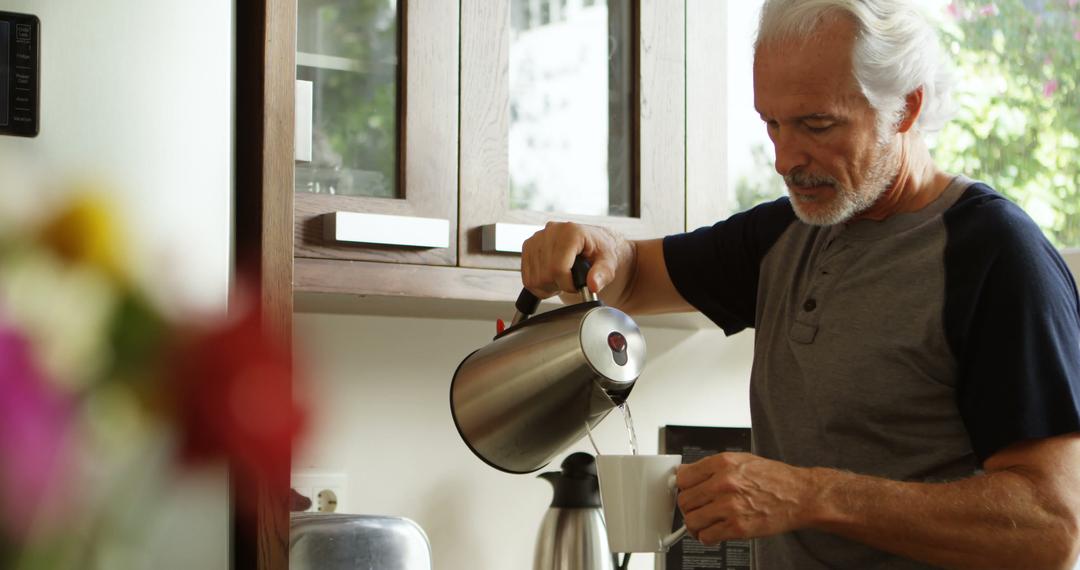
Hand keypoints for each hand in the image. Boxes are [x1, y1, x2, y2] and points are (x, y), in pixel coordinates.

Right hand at [520, 221, 632, 299]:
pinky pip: (526, 277)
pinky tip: (551, 277)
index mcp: (571, 232)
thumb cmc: (599, 250)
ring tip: (562, 278)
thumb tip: (593, 285)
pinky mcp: (528, 246)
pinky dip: (538, 284)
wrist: (590, 242)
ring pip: (534, 279)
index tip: (577, 286)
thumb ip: (602, 274)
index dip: (567, 284)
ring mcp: (537, 238)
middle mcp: (551, 231)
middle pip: (545, 275)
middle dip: (559, 286)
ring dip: (548, 286)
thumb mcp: (609, 262)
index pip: (558, 268)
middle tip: (570, 282)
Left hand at [676, 452, 816, 543]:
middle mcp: (724, 483)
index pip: (683, 477)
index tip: (686, 492)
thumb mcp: (742, 460)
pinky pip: (707, 536)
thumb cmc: (775, 479)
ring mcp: (730, 506)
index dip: (683, 487)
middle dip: (689, 507)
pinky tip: (714, 531)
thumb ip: (713, 467)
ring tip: (703, 523)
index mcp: (723, 463)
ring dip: (695, 525)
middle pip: (685, 500)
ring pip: (692, 520)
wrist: (801, 496)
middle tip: (697, 509)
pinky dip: (706, 537)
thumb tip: (687, 473)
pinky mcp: (738, 528)